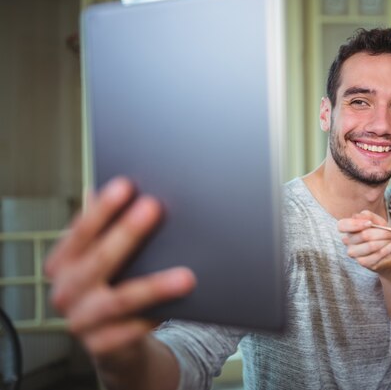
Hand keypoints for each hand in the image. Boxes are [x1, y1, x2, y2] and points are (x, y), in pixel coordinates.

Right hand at [45, 177, 195, 356]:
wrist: (113, 342)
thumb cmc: (112, 285)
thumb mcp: (103, 257)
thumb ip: (106, 227)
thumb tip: (115, 186)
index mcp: (62, 263)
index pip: (81, 232)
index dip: (102, 209)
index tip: (126, 185)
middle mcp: (65, 293)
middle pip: (98, 261)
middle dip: (127, 233)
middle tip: (154, 208)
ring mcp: (81, 322)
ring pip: (121, 300)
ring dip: (154, 285)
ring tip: (185, 275)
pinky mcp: (101, 347)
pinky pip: (133, 330)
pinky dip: (155, 317)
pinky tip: (179, 306)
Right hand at [337, 210, 390, 272]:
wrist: (386, 250)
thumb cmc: (379, 233)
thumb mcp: (376, 220)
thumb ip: (369, 216)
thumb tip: (364, 218)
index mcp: (348, 228)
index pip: (342, 225)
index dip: (355, 224)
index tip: (370, 223)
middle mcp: (347, 241)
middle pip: (363, 235)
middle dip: (382, 232)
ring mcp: (354, 253)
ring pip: (371, 246)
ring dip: (385, 241)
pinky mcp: (363, 262)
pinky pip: (377, 255)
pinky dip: (388, 249)